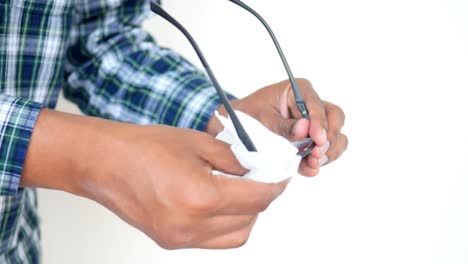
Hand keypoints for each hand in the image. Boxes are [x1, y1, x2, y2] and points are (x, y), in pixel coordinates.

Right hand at [21, 110, 288, 248]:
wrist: (102, 163)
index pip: (257, 198)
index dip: (275, 184)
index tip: (281, 174)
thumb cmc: (141, 147)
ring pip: (236, 236)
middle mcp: (191, 225)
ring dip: (247, 215)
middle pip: (250, 219)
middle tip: (263, 177)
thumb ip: (233, 159)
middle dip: (263, 197)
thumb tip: (256, 167)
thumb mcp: (197, 142)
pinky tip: (221, 204)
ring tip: (242, 191)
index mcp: (200, 197)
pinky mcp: (170, 242)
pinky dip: (226, 225)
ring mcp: (180, 238)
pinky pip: (213, 241)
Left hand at [206, 78, 347, 175]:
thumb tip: (305, 129)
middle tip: (317, 153)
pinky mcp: (313, 141)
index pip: (317, 105)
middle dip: (329, 137)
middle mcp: (311, 105)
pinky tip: (309, 169)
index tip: (317, 139)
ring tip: (313, 163)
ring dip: (328, 152)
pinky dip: (320, 161)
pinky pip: (328, 150)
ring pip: (336, 135)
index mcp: (299, 90)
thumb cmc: (249, 115)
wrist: (239, 128)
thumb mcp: (262, 118)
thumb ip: (283, 125)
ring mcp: (315, 124)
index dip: (320, 123)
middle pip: (335, 117)